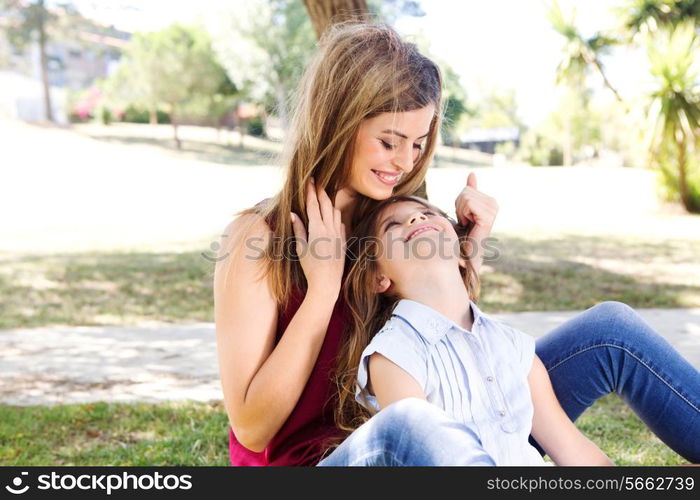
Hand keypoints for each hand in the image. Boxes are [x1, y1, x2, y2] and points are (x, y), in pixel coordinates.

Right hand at [290, 178, 345, 296]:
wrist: (327, 282)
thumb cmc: (310, 267)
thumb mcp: (300, 248)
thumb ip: (298, 229)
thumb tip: (293, 214)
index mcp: (317, 229)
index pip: (313, 205)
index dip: (311, 191)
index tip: (309, 180)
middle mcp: (330, 229)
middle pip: (326, 204)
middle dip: (321, 191)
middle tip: (316, 182)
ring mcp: (339, 234)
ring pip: (335, 211)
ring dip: (329, 202)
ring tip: (324, 194)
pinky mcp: (343, 240)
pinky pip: (340, 222)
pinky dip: (335, 215)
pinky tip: (332, 214)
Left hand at [454, 172, 497, 270]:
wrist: (466, 253)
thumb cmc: (464, 234)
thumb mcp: (464, 208)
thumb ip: (470, 191)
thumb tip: (472, 173)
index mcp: (490, 201)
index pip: (466, 189)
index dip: (459, 204)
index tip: (466, 218)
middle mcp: (494, 204)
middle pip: (465, 192)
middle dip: (459, 208)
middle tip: (465, 222)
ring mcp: (492, 209)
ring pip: (465, 197)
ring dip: (460, 212)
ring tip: (467, 225)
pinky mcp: (488, 216)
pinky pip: (468, 204)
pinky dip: (463, 215)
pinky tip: (469, 226)